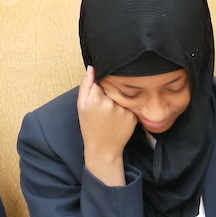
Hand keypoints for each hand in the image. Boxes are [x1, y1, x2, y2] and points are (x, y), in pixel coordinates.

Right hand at [78, 65, 136, 184]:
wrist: (103, 149)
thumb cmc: (90, 127)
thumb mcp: (81, 106)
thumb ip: (85, 85)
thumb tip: (92, 68)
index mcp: (96, 99)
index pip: (100, 80)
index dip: (98, 88)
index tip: (96, 97)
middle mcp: (111, 103)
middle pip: (112, 88)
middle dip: (109, 93)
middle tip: (103, 108)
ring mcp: (124, 110)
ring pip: (122, 96)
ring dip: (118, 100)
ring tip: (111, 114)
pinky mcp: (133, 116)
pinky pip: (129, 105)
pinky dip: (125, 109)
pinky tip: (119, 118)